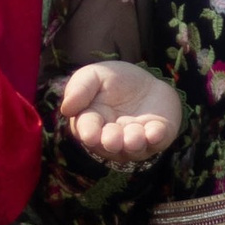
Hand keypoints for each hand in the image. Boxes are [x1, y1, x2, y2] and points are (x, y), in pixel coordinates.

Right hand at [59, 60, 184, 164]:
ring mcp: (135, 140)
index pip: (87, 130)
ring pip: (133, 148)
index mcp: (92, 124)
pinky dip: (156, 137)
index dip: (89, 133)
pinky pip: (158, 141)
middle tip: (113, 139)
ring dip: (133, 143)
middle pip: (110, 145)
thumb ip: (79, 88)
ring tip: (134, 137)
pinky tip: (155, 131)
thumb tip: (66, 108)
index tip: (90, 135)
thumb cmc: (114, 81)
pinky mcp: (158, 137)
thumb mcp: (94, 76)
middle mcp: (112, 138)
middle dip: (111, 142)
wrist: (147, 83)